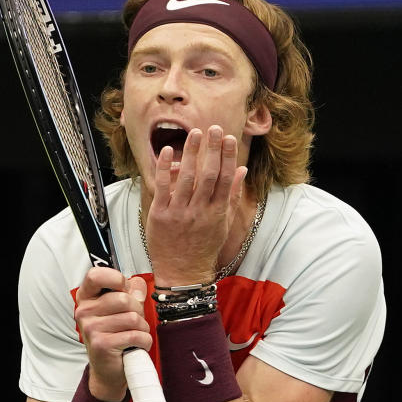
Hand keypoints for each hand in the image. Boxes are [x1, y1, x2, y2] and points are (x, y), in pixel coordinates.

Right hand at [73, 267, 150, 401]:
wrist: (108, 369)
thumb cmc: (114, 336)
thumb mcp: (120, 310)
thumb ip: (130, 293)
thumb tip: (138, 283)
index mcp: (86, 298)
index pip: (96, 275)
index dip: (116, 278)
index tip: (124, 287)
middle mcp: (84, 311)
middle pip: (124, 299)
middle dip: (137, 310)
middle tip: (133, 321)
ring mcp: (91, 328)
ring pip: (133, 318)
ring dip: (142, 328)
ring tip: (133, 334)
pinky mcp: (102, 344)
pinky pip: (136, 335)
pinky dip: (144, 341)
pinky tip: (135, 345)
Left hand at [146, 125, 247, 286]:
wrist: (183, 273)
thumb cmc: (205, 247)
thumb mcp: (224, 223)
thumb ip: (232, 196)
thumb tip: (241, 169)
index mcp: (218, 213)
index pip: (225, 179)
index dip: (228, 157)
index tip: (229, 138)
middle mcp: (200, 211)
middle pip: (208, 175)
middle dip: (212, 150)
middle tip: (214, 128)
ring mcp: (179, 213)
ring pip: (187, 178)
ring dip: (192, 153)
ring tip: (195, 133)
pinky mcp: (160, 215)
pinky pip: (163, 187)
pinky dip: (166, 168)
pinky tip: (169, 151)